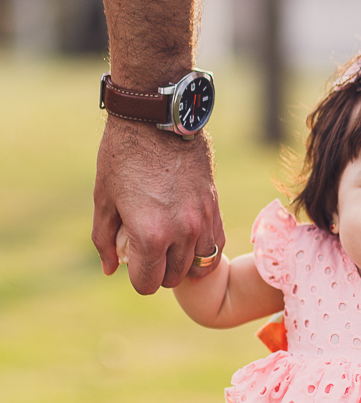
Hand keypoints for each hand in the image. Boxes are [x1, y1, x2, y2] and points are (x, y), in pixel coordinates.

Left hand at [92, 118, 224, 293]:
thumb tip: (110, 270)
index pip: (148, 283)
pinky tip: (188, 237)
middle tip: (148, 251)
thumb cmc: (123, 156)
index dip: (137, 278)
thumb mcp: (104, 199)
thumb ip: (105, 239)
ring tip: (169, 245)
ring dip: (182, 262)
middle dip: (159, 272)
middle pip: (174, 278)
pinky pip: (215, 247)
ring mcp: (202, 222)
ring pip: (198, 266)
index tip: (132, 263)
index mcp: (150, 234)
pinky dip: (202, 250)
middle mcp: (182, 233)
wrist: (157, 119)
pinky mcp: (214, 208)